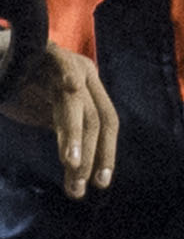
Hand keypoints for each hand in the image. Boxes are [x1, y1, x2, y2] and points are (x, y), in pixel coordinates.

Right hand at [0, 40, 117, 200]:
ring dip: (73, 134)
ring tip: (71, 161)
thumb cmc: (23, 88)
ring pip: (75, 102)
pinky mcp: (46, 52)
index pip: (106, 124)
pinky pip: (59, 63)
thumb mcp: (47, 116)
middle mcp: (84, 74)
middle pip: (95, 118)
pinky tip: (70, 86)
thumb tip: (77, 180)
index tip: (99, 183)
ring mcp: (66, 62)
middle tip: (77, 187)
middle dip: (90, 155)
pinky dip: (66, 74)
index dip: (106, 153)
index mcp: (90, 89)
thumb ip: (65, 139)